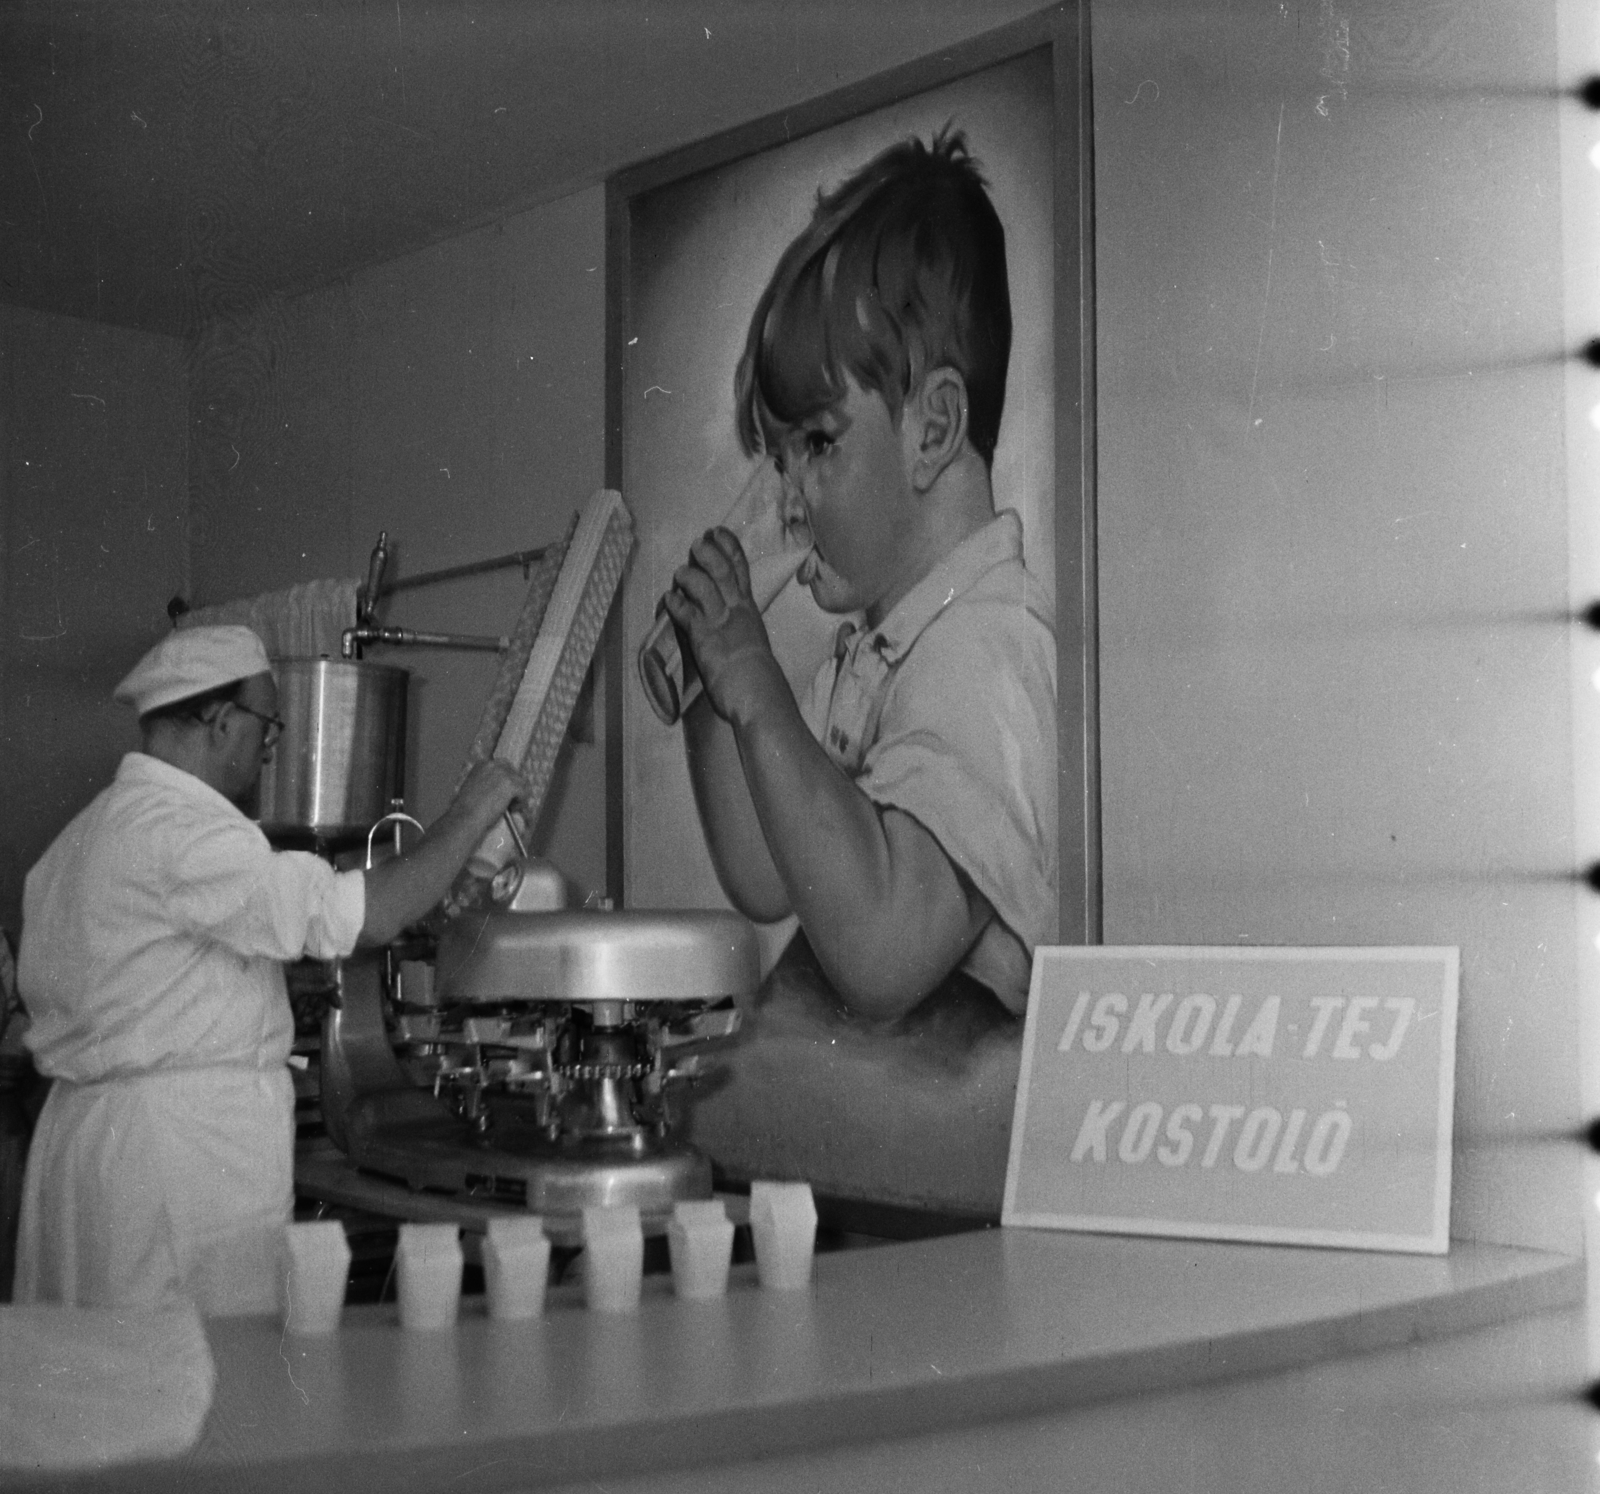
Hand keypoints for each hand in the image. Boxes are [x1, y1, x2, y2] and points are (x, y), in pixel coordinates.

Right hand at [455, 757, 524, 826]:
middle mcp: (493, 765)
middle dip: (514, 786)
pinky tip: (511, 811)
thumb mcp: (473, 787)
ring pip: (521, 783)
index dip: (505, 780)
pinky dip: (520, 803)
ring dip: (517, 796)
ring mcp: (503, 774)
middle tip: (510, 801)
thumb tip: (500, 788)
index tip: (504, 792)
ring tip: (509, 808)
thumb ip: (486, 782)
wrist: (465, 817)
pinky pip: (524, 793)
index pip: (502, 766)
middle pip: (514, 773)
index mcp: (482, 764)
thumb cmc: (466, 809)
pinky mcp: (511, 785)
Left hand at [662, 527, 787, 726]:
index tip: (719, 532)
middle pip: (723, 571)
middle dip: (710, 552)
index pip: (741, 571)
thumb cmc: (758, 678)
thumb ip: (740, 634)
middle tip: (699, 541)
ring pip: (704, 585)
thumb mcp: (752, 647)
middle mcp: (737, 610)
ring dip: (689, 575)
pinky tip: (668, 599)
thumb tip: (731, 635)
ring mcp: (720, 621)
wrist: (758, 694)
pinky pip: (686, 612)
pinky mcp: (704, 636)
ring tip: (680, 572)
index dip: (730, 548)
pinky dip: (675, 603)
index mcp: (749, 611)